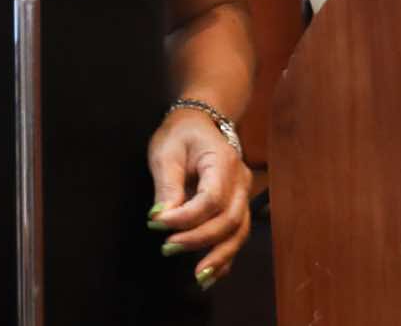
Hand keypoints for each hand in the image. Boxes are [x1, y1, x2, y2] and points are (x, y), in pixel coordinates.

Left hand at [145, 107, 251, 290]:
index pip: (211, 198)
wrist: (201, 123)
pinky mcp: (238, 207)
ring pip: (238, 232)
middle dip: (199, 239)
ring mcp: (243, 195)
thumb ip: (167, 186)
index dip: (186, 217)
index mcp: (223, 162)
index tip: (156, 223)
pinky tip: (211, 275)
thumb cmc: (181, 135)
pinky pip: (237, 235)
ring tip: (198, 277)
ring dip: (218, 256)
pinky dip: (226, 257)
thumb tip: (160, 218)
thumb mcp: (166, 152)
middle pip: (228, 219)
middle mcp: (240, 180)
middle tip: (167, 248)